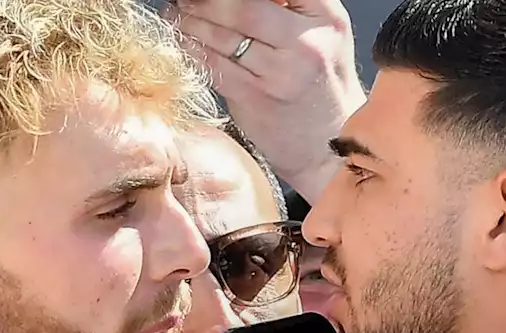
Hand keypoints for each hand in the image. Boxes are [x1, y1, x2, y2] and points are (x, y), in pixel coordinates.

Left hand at [165, 0, 367, 201]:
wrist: (330, 145)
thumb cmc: (321, 85)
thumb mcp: (322, 35)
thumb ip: (289, 8)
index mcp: (327, 16)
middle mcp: (307, 43)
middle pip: (243, 7)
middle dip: (206, 1)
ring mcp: (281, 73)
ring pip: (224, 36)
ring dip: (191, 22)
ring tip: (175, 14)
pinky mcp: (256, 99)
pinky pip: (215, 66)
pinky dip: (193, 50)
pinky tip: (183, 41)